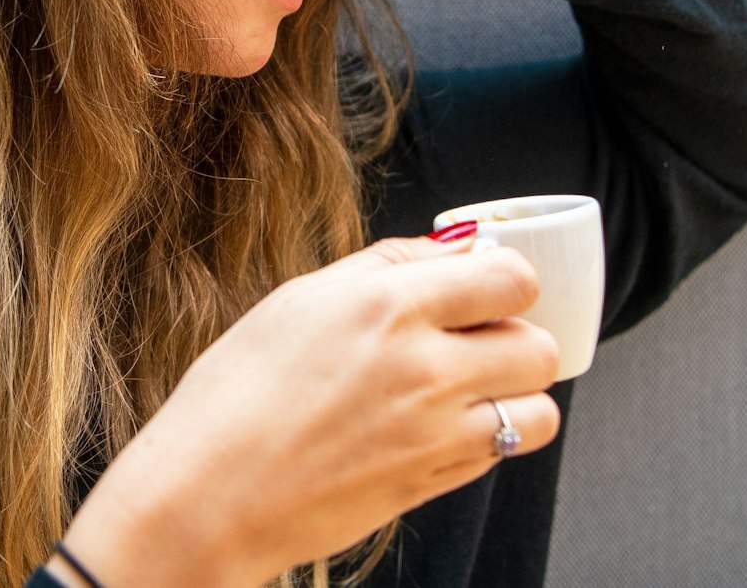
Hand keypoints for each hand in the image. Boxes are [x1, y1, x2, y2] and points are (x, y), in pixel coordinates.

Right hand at [60, 233, 562, 586]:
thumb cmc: (235, 394)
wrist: (206, 496)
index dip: (507, 282)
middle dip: (517, 338)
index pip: (511, 279)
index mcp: (387, 306)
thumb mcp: (299, 300)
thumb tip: (450, 249)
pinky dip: (489, 439)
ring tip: (472, 392)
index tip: (485, 290)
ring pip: (540, 411)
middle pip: (539, 345)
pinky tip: (439, 429)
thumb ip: (386, 266)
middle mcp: (423, 367)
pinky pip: (502, 455)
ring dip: (517, 398)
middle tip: (478, 342)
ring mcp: (435, 434)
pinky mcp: (433, 485)